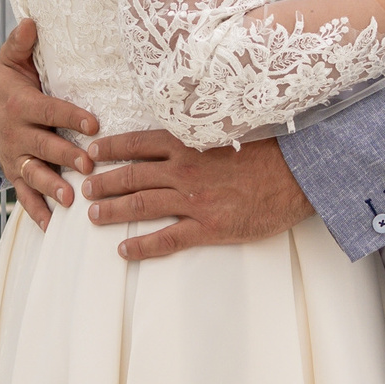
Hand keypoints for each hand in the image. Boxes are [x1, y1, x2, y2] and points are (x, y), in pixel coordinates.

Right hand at [0, 18, 99, 229]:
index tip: (94, 123)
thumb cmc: (10, 83)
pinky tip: (55, 228)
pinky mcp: (17, 175)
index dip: (71, 116)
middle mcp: (19, 135)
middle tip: (88, 166)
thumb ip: (20, 44)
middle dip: (66, 157)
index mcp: (23, 106)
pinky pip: (26, 197)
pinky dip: (38, 213)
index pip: (50, 111)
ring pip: (35, 175)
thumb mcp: (11, 61)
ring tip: (70, 199)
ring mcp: (17, 158)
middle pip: (45, 146)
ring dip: (52, 188)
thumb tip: (31, 21)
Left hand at [78, 130, 314, 259]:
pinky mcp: (209, 227)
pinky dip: (142, 245)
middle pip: (133, 175)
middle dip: (104, 183)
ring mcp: (195, 200)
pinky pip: (167, 239)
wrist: (300, 176)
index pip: (139, 144)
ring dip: (114, 210)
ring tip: (94, 216)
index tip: (92, 152)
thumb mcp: (231, 133)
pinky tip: (124, 249)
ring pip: (142, 205)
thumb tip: (180, 134)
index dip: (111, 148)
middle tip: (85, 190)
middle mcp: (185, 170)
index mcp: (190, 144)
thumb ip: (201, 136)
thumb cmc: (270, 153)